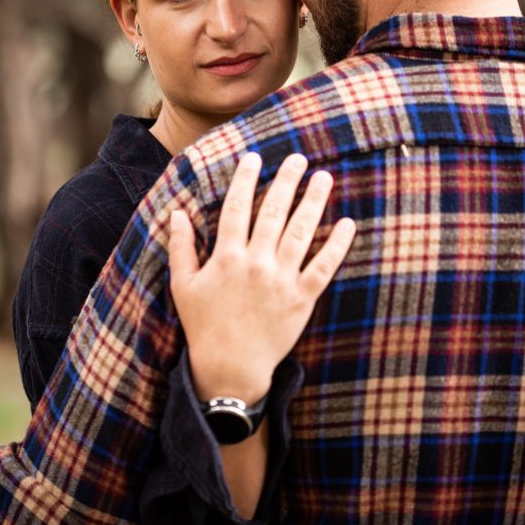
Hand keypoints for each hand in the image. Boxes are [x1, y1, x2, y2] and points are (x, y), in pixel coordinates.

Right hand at [168, 151, 355, 403]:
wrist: (230, 367)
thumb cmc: (204, 325)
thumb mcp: (183, 285)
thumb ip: (180, 247)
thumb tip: (176, 212)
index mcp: (226, 257)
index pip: (236, 208)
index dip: (244, 179)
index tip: (253, 157)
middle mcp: (256, 263)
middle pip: (273, 212)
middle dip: (285, 181)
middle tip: (298, 158)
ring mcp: (281, 280)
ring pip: (301, 232)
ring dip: (313, 201)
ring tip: (324, 177)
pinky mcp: (302, 299)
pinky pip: (323, 266)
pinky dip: (337, 244)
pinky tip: (347, 223)